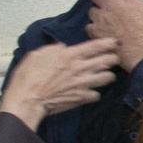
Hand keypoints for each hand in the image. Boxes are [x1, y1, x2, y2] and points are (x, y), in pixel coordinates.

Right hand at [0, 39, 121, 129]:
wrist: (27, 100)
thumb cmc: (28, 76)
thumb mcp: (37, 55)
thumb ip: (53, 49)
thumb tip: (63, 47)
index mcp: (70, 55)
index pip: (96, 46)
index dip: (109, 43)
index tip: (115, 42)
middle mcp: (81, 68)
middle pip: (109, 60)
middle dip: (113, 58)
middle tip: (111, 58)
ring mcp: (84, 83)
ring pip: (108, 77)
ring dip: (107, 75)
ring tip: (103, 75)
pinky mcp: (82, 97)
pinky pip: (97, 94)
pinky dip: (94, 93)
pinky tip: (89, 92)